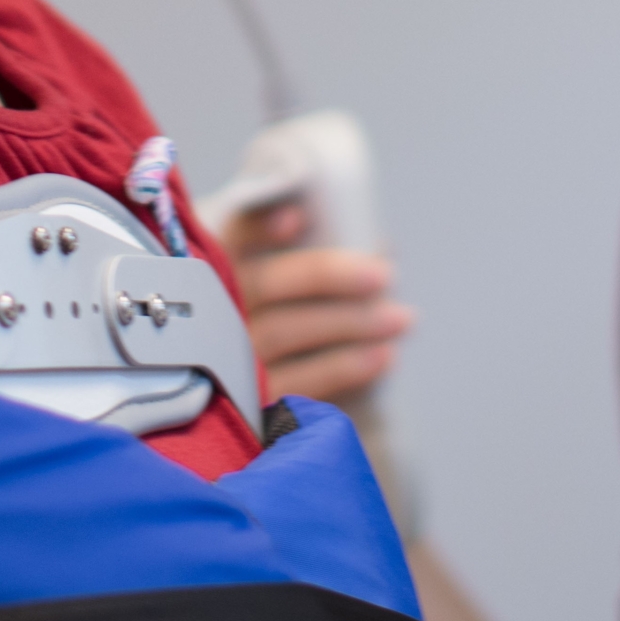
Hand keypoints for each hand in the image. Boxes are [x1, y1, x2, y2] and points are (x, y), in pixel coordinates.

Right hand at [222, 196, 414, 406]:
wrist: (272, 398)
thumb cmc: (295, 314)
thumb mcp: (295, 278)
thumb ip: (322, 254)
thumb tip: (381, 246)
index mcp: (224, 267)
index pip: (232, 237)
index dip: (257, 227)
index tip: (297, 219)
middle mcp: (218, 309)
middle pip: (262, 284)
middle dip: (324, 276)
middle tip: (383, 274)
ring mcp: (229, 357)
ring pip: (280, 333)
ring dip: (347, 322)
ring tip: (401, 318)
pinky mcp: (250, 402)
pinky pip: (294, 383)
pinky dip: (342, 369)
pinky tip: (382, 357)